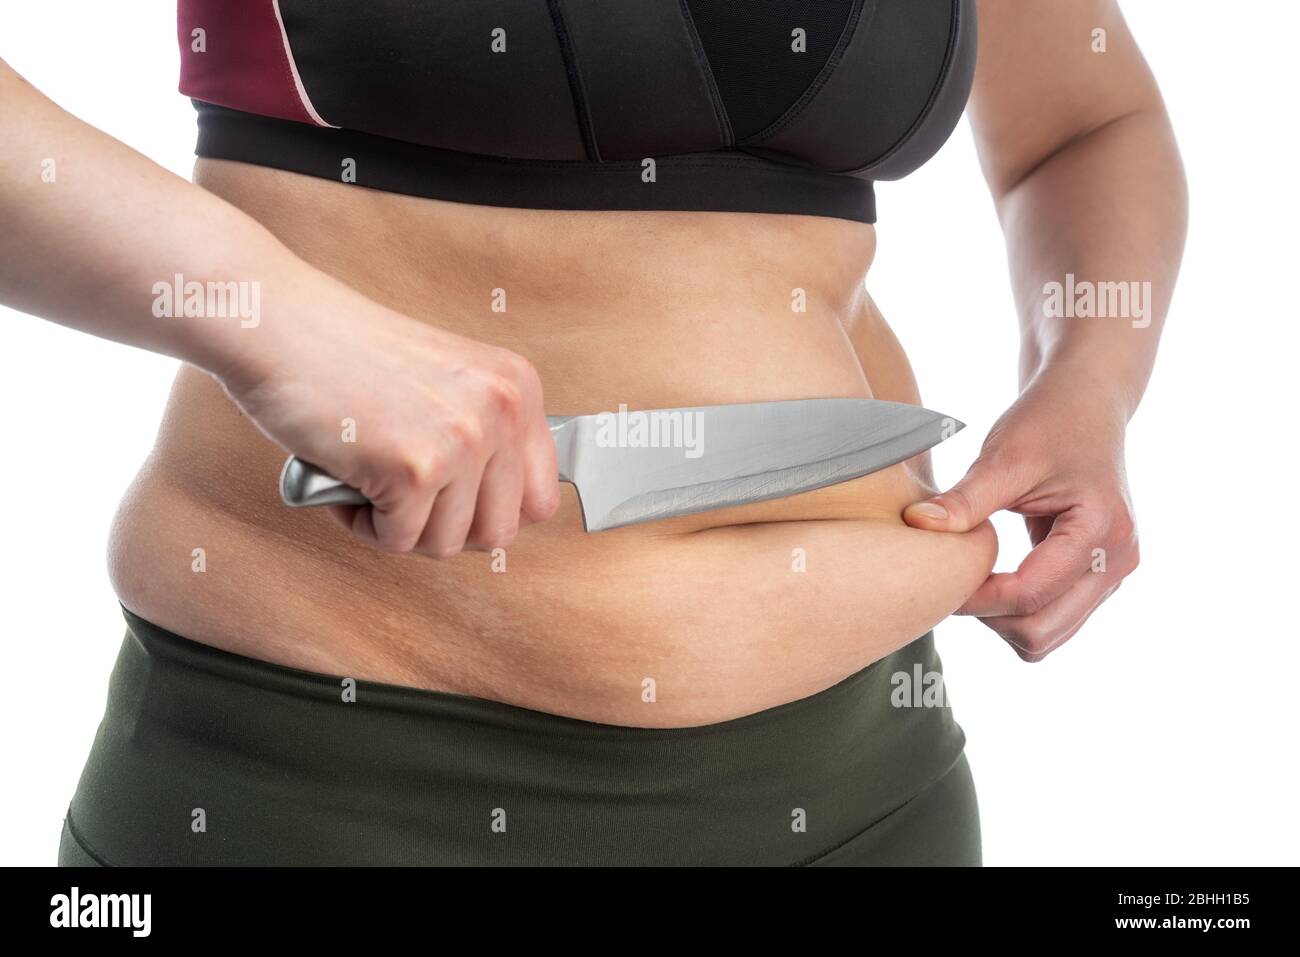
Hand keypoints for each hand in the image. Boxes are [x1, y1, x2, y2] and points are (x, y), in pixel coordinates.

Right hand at [215, 267, 559, 557]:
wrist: (279, 323)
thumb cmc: (346, 353)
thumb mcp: (449, 381)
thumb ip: (484, 433)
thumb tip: (498, 512)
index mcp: (518, 387)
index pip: (540, 499)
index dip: (491, 514)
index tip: (454, 505)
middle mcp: (502, 411)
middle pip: (497, 533)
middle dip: (444, 529)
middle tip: (403, 498)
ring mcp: (462, 441)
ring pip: (446, 545)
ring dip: (399, 527)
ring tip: (368, 478)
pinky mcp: (415, 470)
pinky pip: (397, 541)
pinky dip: (362, 524)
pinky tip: (345, 476)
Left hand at [902, 378, 1139, 660]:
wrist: (1086, 403)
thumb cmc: (1047, 421)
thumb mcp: (1003, 456)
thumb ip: (965, 499)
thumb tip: (916, 525)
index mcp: (1100, 529)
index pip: (1028, 594)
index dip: (974, 598)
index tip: (935, 581)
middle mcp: (1118, 560)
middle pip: (1041, 631)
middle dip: (989, 618)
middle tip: (950, 583)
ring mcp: (1114, 572)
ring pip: (1049, 636)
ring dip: (1003, 621)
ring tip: (972, 578)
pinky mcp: (1100, 576)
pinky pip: (1055, 620)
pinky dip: (1019, 612)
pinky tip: (992, 578)